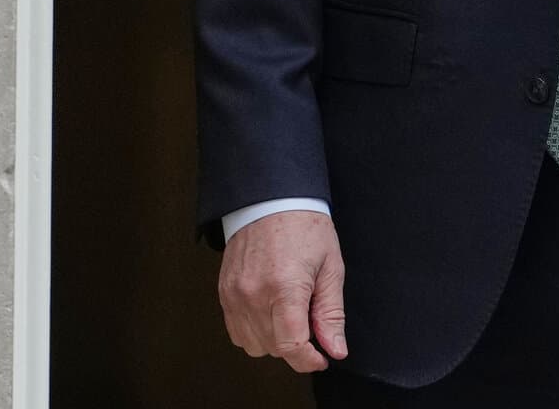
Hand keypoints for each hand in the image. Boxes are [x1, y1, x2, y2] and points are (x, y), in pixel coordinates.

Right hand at [218, 209, 347, 373]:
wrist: (272, 197)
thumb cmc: (305, 226)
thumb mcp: (331, 266)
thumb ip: (331, 313)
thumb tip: (335, 349)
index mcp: (285, 287)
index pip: (291, 346)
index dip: (309, 360)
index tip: (320, 357)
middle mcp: (254, 294)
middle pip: (274, 348)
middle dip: (296, 342)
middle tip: (309, 313)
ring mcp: (235, 295)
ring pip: (254, 345)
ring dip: (274, 338)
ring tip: (289, 309)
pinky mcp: (224, 293)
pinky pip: (238, 332)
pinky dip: (255, 330)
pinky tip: (270, 309)